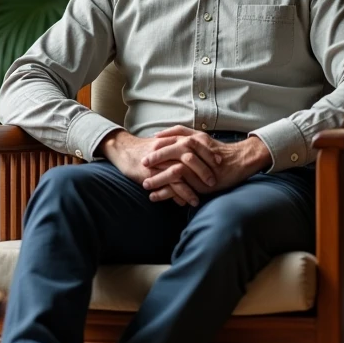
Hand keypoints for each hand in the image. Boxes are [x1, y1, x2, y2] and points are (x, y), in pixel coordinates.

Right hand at [98, 128, 221, 206]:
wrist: (124, 150)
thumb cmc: (146, 149)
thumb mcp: (164, 143)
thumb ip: (179, 146)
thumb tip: (195, 155)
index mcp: (173, 140)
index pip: (196, 144)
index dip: (209, 152)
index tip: (219, 161)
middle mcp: (168, 149)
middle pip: (191, 157)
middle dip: (205, 170)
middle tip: (215, 181)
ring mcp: (160, 161)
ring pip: (181, 172)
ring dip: (193, 186)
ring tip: (201, 197)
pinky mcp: (152, 173)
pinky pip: (169, 184)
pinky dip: (179, 194)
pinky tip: (185, 202)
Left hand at [140, 126, 271, 200]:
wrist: (239, 162)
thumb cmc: (218, 152)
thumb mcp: (201, 139)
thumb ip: (184, 135)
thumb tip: (161, 136)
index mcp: (193, 139)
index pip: (170, 139)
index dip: (157, 144)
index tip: (144, 149)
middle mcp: (195, 149)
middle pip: (169, 152)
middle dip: (154, 159)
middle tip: (141, 164)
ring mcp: (197, 165)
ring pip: (173, 171)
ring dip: (157, 179)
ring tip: (145, 185)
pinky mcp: (200, 180)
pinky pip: (180, 186)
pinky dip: (166, 192)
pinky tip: (156, 196)